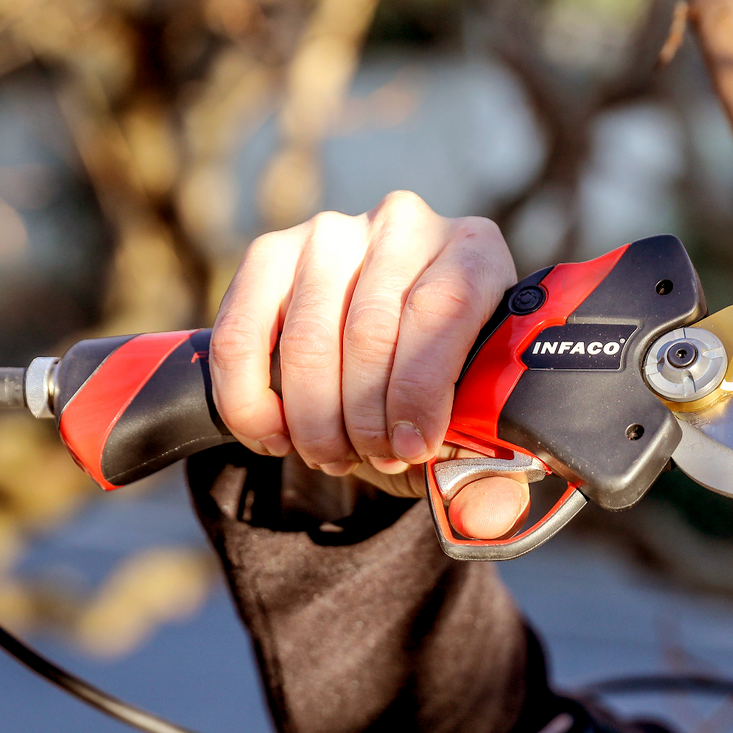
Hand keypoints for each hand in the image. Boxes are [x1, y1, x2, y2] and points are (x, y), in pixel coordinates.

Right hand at [209, 191, 527, 539]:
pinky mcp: (270, 252)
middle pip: (371, 329)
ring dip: (312, 417)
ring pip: (307, 336)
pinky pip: (241, 332)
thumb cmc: (437, 389)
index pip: (441, 308)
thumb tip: (489, 509)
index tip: (412, 448)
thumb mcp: (471, 425)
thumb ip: (491, 469)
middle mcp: (405, 223)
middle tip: (370, 460)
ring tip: (329, 454)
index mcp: (473, 252)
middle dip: (364, 416)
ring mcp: (333, 231)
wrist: (384, 358)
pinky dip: (250, 399)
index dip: (420, 389)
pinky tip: (272, 436)